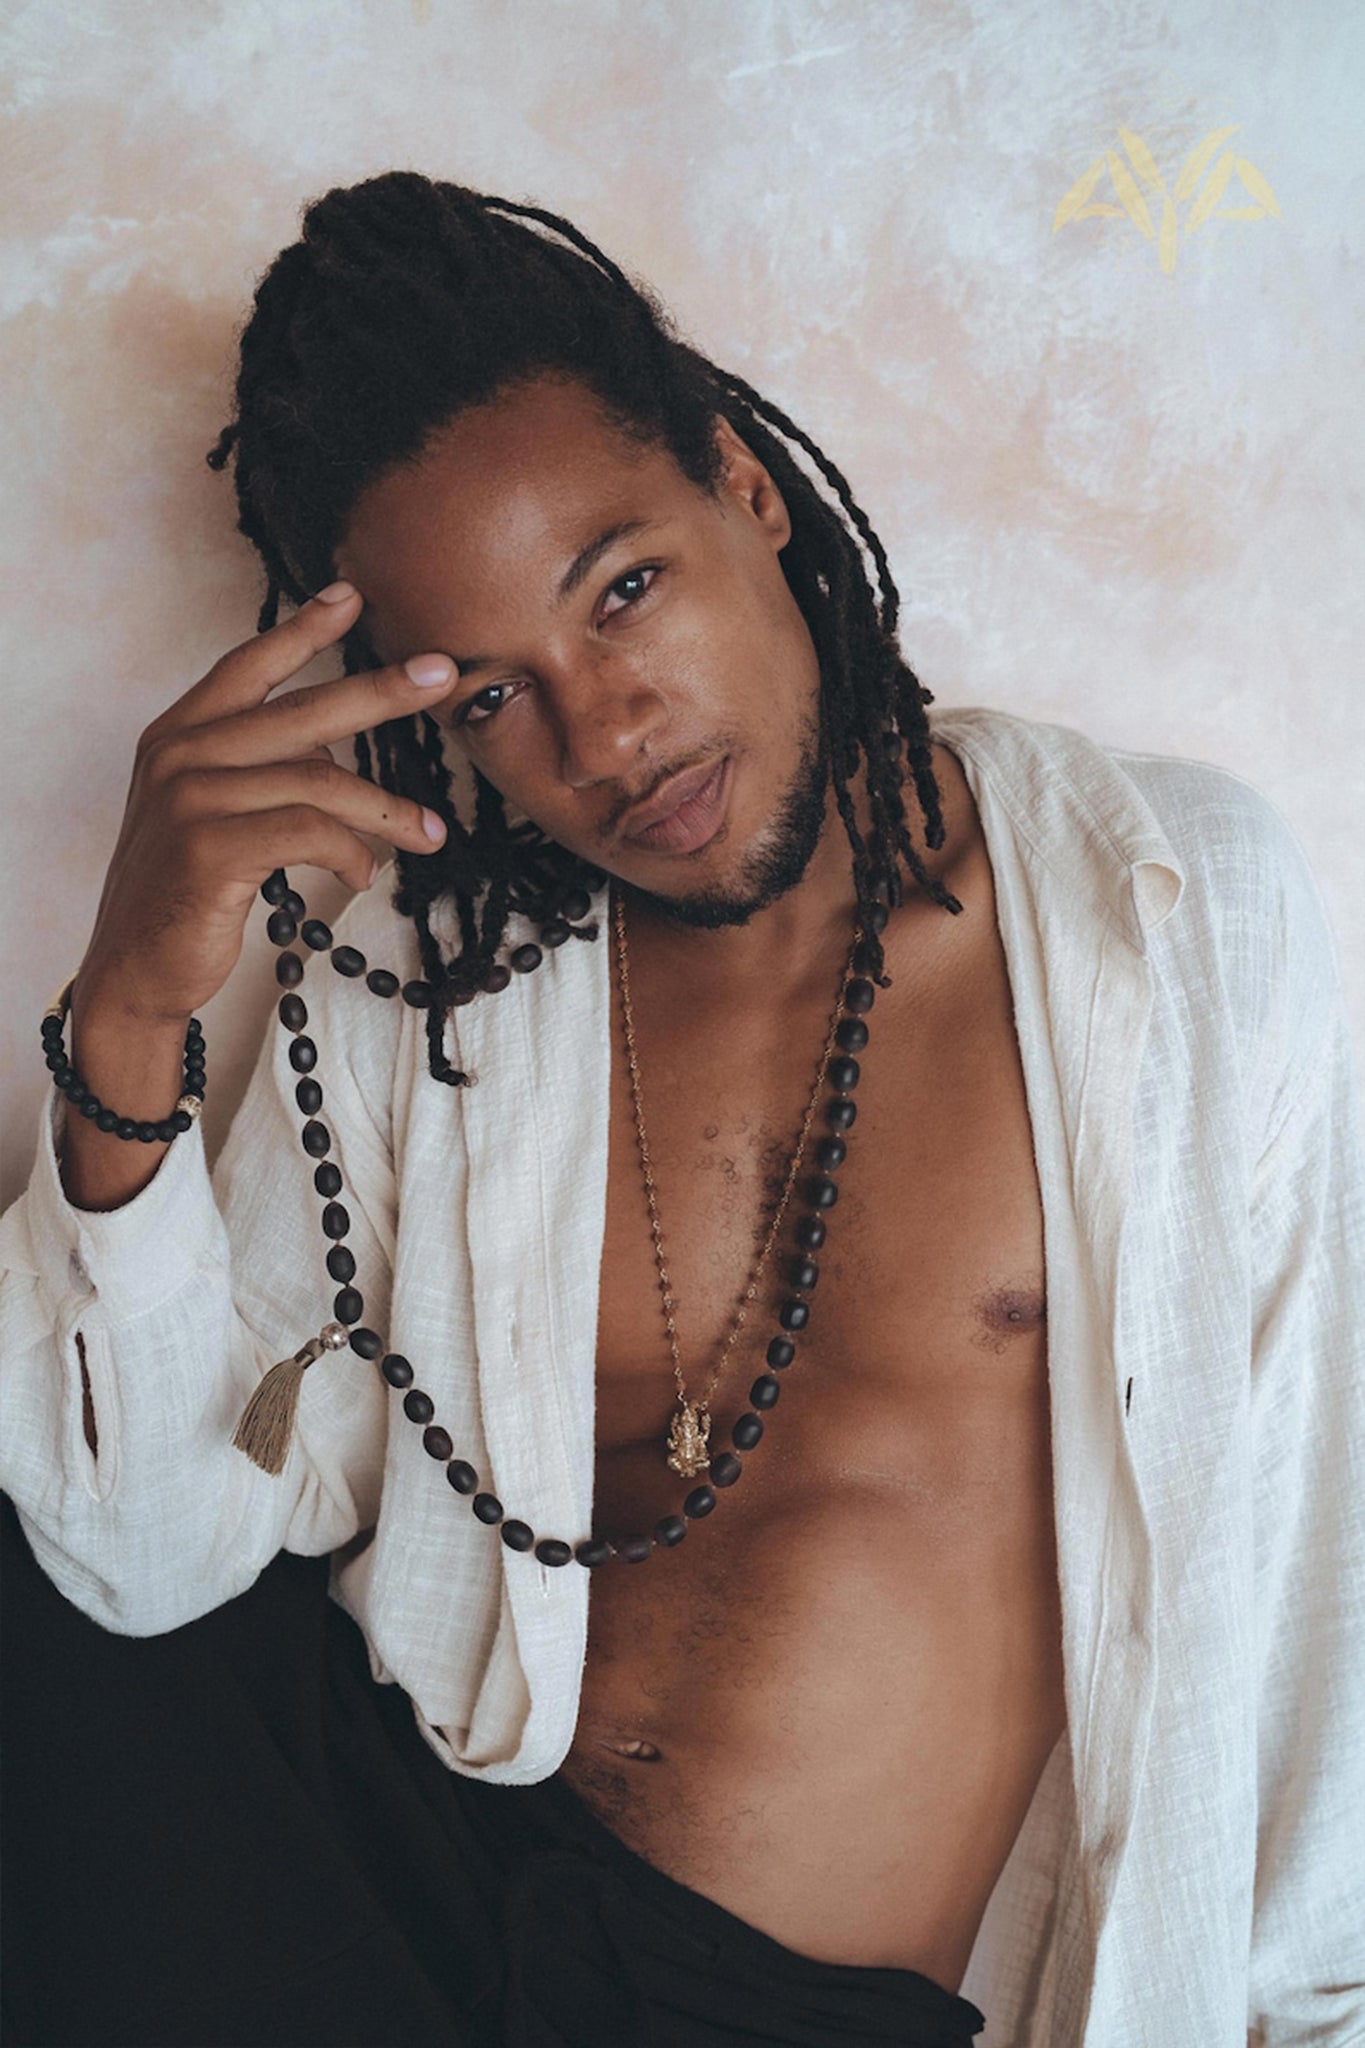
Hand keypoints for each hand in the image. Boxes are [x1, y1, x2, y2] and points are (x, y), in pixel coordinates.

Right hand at [73, 581, 455, 1025]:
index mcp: (177, 735)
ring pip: (318, 781)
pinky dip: (350, 852)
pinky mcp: (208, 848)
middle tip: (441, 673)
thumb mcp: (213, 815)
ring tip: (429, 833)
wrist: (134, 970)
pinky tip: (363, 873)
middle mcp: (178, 755)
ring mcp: (189, 799)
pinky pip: (307, 831)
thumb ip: (259, 771)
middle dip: (381, 690)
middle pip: (302, 711)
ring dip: (386, 809)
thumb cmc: (185, 894)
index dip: (301, 630)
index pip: (246, 665)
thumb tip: (338, 754)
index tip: (352, 596)